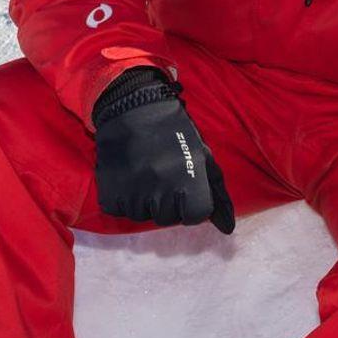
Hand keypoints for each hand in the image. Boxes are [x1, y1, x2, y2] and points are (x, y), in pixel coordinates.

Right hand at [92, 68, 235, 231]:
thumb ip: (217, 195)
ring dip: (144, 200)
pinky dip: (123, 197)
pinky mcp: (110, 195)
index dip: (191, 202)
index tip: (184, 184)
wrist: (133, 108)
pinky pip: (119, 210)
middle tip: (162, 174)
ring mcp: (134, 196)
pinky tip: (128, 175)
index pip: (194, 216)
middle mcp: (162, 193)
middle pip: (168, 218)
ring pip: (143, 215)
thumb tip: (228, 229)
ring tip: (144, 172)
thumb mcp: (203, 157)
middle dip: (168, 201)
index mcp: (188, 184)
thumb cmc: (175, 132)